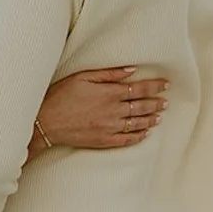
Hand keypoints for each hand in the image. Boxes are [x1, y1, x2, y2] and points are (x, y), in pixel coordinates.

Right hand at [34, 65, 167, 151]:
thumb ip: (109, 74)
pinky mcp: (104, 140)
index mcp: (110, 93)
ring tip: (160, 116)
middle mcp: (113, 111)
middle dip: (156, 102)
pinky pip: (126, 140)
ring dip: (151, 119)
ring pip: (137, 123)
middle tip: (166, 101)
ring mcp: (110, 127)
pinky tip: (145, 133)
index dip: (154, 86)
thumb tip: (131, 70)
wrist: (46, 122)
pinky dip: (138, 136)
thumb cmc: (61, 95)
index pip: (139, 88)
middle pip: (142, 106)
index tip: (165, 85)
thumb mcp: (83, 77)